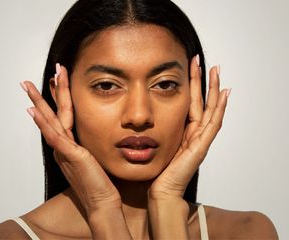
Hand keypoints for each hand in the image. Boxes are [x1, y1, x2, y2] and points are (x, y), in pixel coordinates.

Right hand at [21, 65, 120, 213]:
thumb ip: (87, 146)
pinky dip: (43, 124)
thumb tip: (91, 136)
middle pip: (51, 116)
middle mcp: (63, 147)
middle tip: (30, 80)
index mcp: (69, 146)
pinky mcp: (70, 156)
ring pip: (50, 122)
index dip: (56, 100)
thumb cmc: (99, 182)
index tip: (54, 82)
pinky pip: (54, 137)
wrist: (102, 201)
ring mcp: (64, 151)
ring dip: (40, 103)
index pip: (61, 117)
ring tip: (29, 87)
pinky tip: (35, 111)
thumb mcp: (93, 157)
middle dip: (43, 96)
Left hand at [149, 56, 229, 200]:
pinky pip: (214, 123)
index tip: (189, 66)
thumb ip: (155, 128)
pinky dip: (220, 108)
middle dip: (203, 81)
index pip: (190, 103)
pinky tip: (224, 94)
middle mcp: (195, 133)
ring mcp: (201, 139)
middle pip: (202, 102)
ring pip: (211, 109)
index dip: (190, 85)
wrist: (161, 190)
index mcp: (184, 131)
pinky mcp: (202, 146)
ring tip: (216, 70)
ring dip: (213, 89)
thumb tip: (140, 114)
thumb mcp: (155, 142)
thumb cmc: (156, 169)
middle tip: (204, 61)